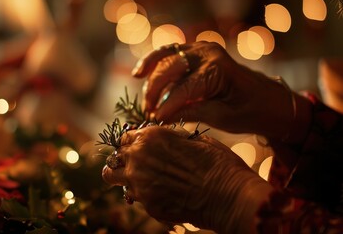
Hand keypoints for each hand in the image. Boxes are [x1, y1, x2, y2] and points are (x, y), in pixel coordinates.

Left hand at [102, 126, 272, 232]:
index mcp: (150, 137)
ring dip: (124, 178)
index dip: (130, 143)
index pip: (123, 138)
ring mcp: (140, 184)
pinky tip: (159, 193)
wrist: (229, 195)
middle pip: (114, 159)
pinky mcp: (147, 205)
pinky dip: (142, 195)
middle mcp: (138, 159)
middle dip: (122, 161)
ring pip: (115, 179)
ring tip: (140, 180)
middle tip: (134, 165)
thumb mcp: (194, 139)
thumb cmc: (217, 163)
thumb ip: (169, 137)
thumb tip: (161, 137)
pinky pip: (135, 197)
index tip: (135, 148)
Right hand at [133, 41, 293, 138]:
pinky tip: (141, 72)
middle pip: (169, 69)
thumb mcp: (222, 118)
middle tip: (148, 112)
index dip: (165, 106)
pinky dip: (155, 61)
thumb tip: (161, 117)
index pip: (182, 89)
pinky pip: (171, 52)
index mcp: (217, 69)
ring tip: (141, 91)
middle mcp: (208, 53)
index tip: (154, 121)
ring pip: (166, 57)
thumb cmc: (251, 111)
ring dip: (151, 74)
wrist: (271, 100)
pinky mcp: (198, 51)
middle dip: (155, 91)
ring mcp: (202, 49)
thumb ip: (191, 113)